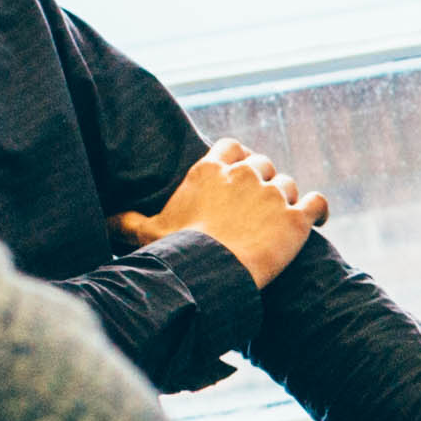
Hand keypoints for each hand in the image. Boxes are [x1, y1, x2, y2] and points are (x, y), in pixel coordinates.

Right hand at [121, 140, 324, 289]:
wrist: (211, 273)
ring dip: (285, 199)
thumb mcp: (145, 234)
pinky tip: (317, 220)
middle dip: (262, 181)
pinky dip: (319, 210)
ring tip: (279, 221)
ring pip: (288, 185)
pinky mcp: (297, 217)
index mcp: (209, 170)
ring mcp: (273, 194)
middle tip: (258, 206)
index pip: (231, 147)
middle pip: (263, 164)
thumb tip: (101, 222)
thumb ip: (126, 222)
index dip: (238, 159)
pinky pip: (317, 202)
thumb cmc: (176, 252)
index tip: (239, 174)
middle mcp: (244, 174)